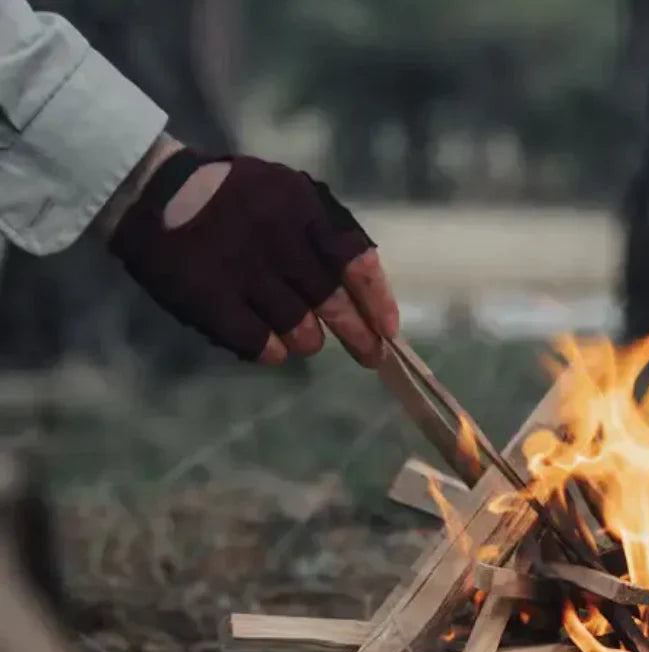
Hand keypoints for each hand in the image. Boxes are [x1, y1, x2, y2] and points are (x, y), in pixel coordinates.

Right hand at [99, 135, 398, 366]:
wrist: (152, 189)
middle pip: (333, 303)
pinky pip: (258, 343)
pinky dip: (272, 351)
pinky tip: (272, 346)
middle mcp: (278, 240)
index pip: (356, 262)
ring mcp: (242, 271)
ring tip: (302, 336)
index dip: (377, 301)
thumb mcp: (287, 192)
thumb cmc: (233, 196)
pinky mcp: (208, 299)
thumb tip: (368, 292)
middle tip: (370, 356)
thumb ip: (326, 233)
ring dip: (308, 340)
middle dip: (358, 335)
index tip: (388, 328)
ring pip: (300, 329)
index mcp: (302, 208)